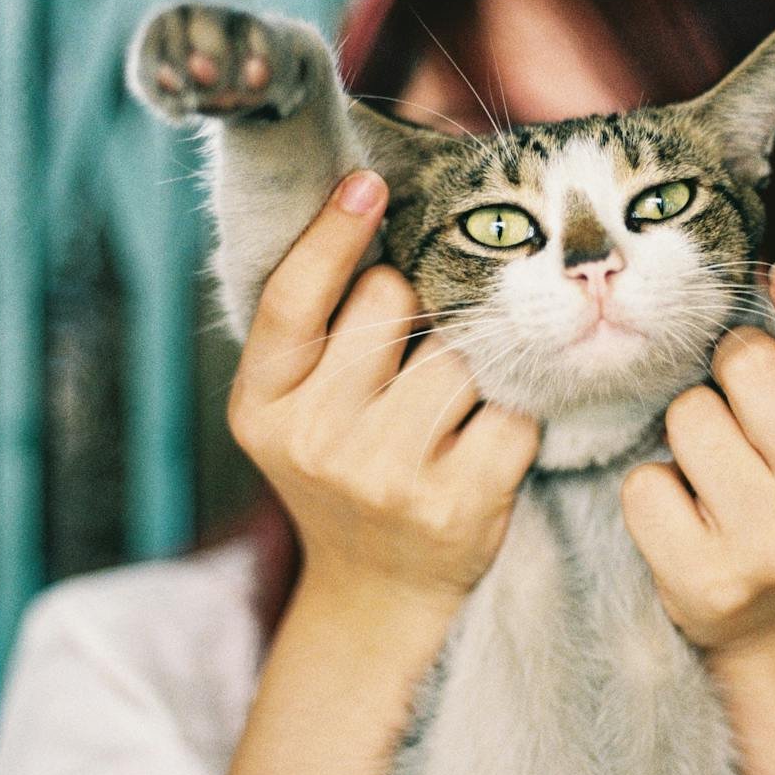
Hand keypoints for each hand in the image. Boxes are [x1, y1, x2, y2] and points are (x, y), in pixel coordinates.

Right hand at [227, 170, 541, 618]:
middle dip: (415, 308)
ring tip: (447, 410)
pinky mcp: (458, 502)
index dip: (329, 236)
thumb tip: (376, 207)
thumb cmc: (347, 467)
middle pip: (392, 303)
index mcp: (262, 405)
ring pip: (460, 350)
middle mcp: (314, 439)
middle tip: (409, 360)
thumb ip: (322, 328)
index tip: (367, 183)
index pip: (292, 301)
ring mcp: (386, 474)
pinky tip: (482, 444)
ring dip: (469, 363)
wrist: (378, 592)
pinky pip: (512, 408)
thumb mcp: (300, 406)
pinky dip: (511, 416)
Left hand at [620, 261, 774, 655]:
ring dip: (690, 426)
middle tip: (743, 403)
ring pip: (688, 414)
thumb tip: (773, 273)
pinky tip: (688, 512)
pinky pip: (643, 480)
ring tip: (718, 467)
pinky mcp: (707, 580)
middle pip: (749, 364)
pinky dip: (654, 485)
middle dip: (732, 363)